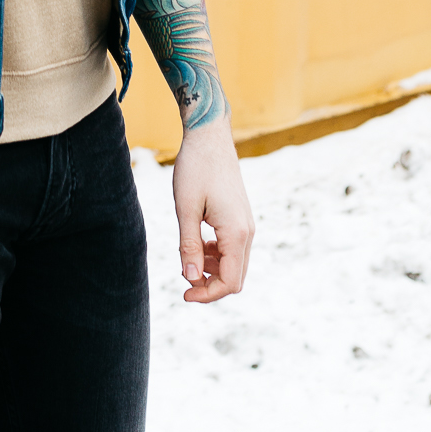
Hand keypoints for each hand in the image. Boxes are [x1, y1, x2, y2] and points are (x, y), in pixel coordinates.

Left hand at [172, 116, 253, 301]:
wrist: (209, 137)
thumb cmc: (195, 169)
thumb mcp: (185, 208)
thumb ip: (189, 245)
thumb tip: (190, 278)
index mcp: (236, 233)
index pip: (229, 283)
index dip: (207, 294)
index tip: (184, 293)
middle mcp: (247, 232)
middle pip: (235, 278)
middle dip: (210, 285)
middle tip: (183, 281)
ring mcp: (246, 225)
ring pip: (234, 264)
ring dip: (212, 270)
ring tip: (187, 256)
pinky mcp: (240, 218)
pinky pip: (232, 249)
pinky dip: (215, 255)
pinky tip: (196, 244)